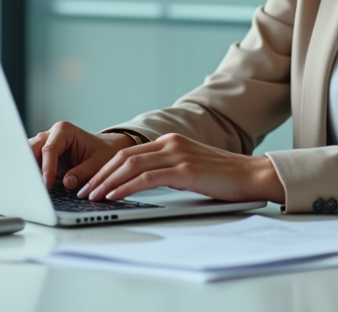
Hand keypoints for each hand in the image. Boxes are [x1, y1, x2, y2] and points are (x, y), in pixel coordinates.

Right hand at [28, 121, 133, 190]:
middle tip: (31, 185)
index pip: (49, 149)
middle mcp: (51, 135)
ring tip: (30, 187)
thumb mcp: (98, 163)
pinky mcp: (43, 156)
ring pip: (28, 155)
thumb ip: (83, 172)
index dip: (47, 168)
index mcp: (64, 131)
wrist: (105, 149)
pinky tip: (32, 186)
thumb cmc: (103, 152)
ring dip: (28, 170)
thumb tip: (67, 183)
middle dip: (30, 166)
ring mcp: (45, 145)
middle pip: (32, 149)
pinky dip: (31, 174)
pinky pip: (32, 163)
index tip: (47, 184)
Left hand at [78, 133, 285, 204]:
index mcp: (170, 141)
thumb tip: (141, 184)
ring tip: (93, 196)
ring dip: (107, 182)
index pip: (128, 152)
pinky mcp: (185, 170)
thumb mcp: (189, 168)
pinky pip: (147, 178)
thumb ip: (167, 170)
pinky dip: (126, 187)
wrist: (253, 175)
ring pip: (130, 166)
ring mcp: (177, 154)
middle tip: (84, 191)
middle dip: (100, 175)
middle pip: (123, 156)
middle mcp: (170, 143)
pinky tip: (115, 196)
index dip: (105, 168)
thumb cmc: (224, 177)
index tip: (91, 183)